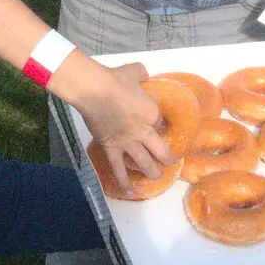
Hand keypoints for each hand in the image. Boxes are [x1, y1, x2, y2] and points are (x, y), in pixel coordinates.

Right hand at [80, 62, 170, 196]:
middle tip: (171, 161)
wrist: (94, 89)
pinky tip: (129, 192)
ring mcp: (128, 143)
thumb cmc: (115, 79)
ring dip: (153, 172)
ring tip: (156, 176)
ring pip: (145, 164)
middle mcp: (144, 132)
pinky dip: (124, 181)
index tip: (159, 128)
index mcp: (153, 113)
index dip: (161, 127)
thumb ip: (142, 74)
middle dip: (168, 158)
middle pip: (162, 151)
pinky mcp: (112, 149)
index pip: (163, 124)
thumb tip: (143, 74)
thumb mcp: (135, 71)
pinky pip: (119, 168)